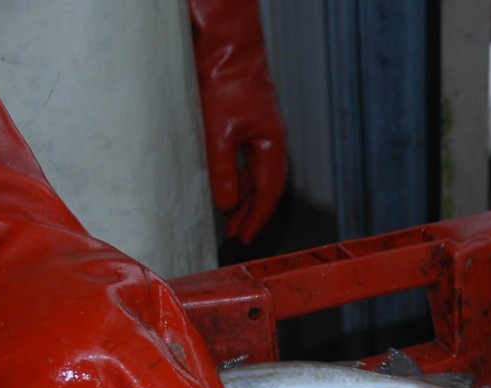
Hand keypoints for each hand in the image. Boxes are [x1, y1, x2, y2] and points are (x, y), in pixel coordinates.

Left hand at [190, 0, 288, 242]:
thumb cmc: (226, 82)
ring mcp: (262, 132)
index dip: (258, 218)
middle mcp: (272, 141)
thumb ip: (222, 171)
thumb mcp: (219, 132)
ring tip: (230, 216)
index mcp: (272, 146)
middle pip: (266, 187)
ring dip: (243, 196)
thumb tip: (225, 205)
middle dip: (252, 212)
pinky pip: (248, 160)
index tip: (246, 238)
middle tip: (238, 234)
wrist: (226, 46)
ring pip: (256, 174)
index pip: (269, 193)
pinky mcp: (249, 122)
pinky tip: (227, 185)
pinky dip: (239, 177)